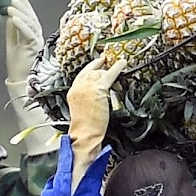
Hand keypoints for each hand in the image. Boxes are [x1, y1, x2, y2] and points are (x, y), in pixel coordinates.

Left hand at [4, 0, 43, 92]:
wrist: (19, 81)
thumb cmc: (17, 66)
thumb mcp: (12, 45)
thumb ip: (12, 32)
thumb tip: (10, 18)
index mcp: (33, 38)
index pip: (31, 20)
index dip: (26, 9)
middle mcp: (38, 39)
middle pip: (32, 20)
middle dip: (24, 8)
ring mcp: (37, 43)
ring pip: (31, 24)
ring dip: (21, 14)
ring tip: (11, 7)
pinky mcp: (34, 48)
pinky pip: (28, 33)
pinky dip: (21, 25)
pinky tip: (13, 18)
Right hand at [63, 52, 120, 190]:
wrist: (85, 135)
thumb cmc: (85, 128)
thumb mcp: (82, 110)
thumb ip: (88, 99)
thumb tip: (98, 94)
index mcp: (73, 92)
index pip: (82, 75)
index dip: (91, 68)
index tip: (97, 63)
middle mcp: (78, 86)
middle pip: (91, 72)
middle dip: (101, 68)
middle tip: (107, 61)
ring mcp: (88, 87)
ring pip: (100, 73)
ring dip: (109, 72)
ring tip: (118, 66)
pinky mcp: (99, 89)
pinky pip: (110, 75)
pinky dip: (117, 68)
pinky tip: (123, 63)